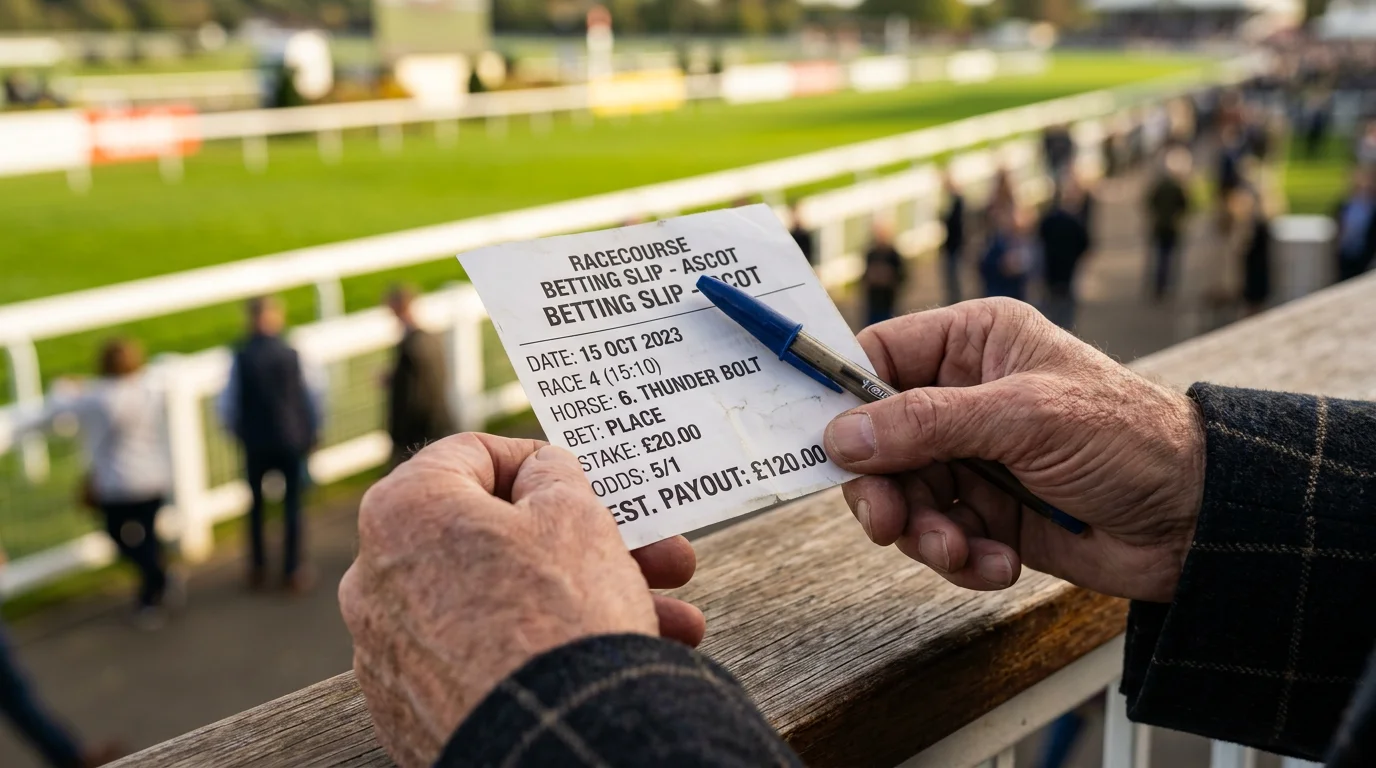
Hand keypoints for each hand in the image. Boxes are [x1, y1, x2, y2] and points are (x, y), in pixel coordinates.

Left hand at [339, 433, 703, 767]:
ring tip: (668, 621)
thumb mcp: (575, 515)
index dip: (536, 460)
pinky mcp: (411, 710)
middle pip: (494, 539)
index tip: (583, 479)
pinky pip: (482, 660)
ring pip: (499, 603)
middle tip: (649, 554)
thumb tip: (542, 476)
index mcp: (402, 513)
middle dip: (585, 544)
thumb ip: (554, 476)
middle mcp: (376, 581)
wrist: (550, 743)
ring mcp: (389, 653)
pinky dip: (539, 651)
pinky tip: (613, 658)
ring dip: (582, 601)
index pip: (468, 455)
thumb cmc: (560, 615)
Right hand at [825, 299, 1204, 602]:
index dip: (844, 396)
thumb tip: (843, 435)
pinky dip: (960, 558)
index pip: (880, 357)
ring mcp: (975, 458)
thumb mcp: (1025, 418)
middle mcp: (966, 397)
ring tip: (960, 552)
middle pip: (879, 439)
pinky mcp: (988, 514)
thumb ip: (928, 424)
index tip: (821, 441)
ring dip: (925, 533)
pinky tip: (998, 564)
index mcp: (975, 345)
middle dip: (884, 487)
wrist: (1199, 521)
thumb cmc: (1132, 439)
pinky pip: (940, 536)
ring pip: (904, 495)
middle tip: (887, 523)